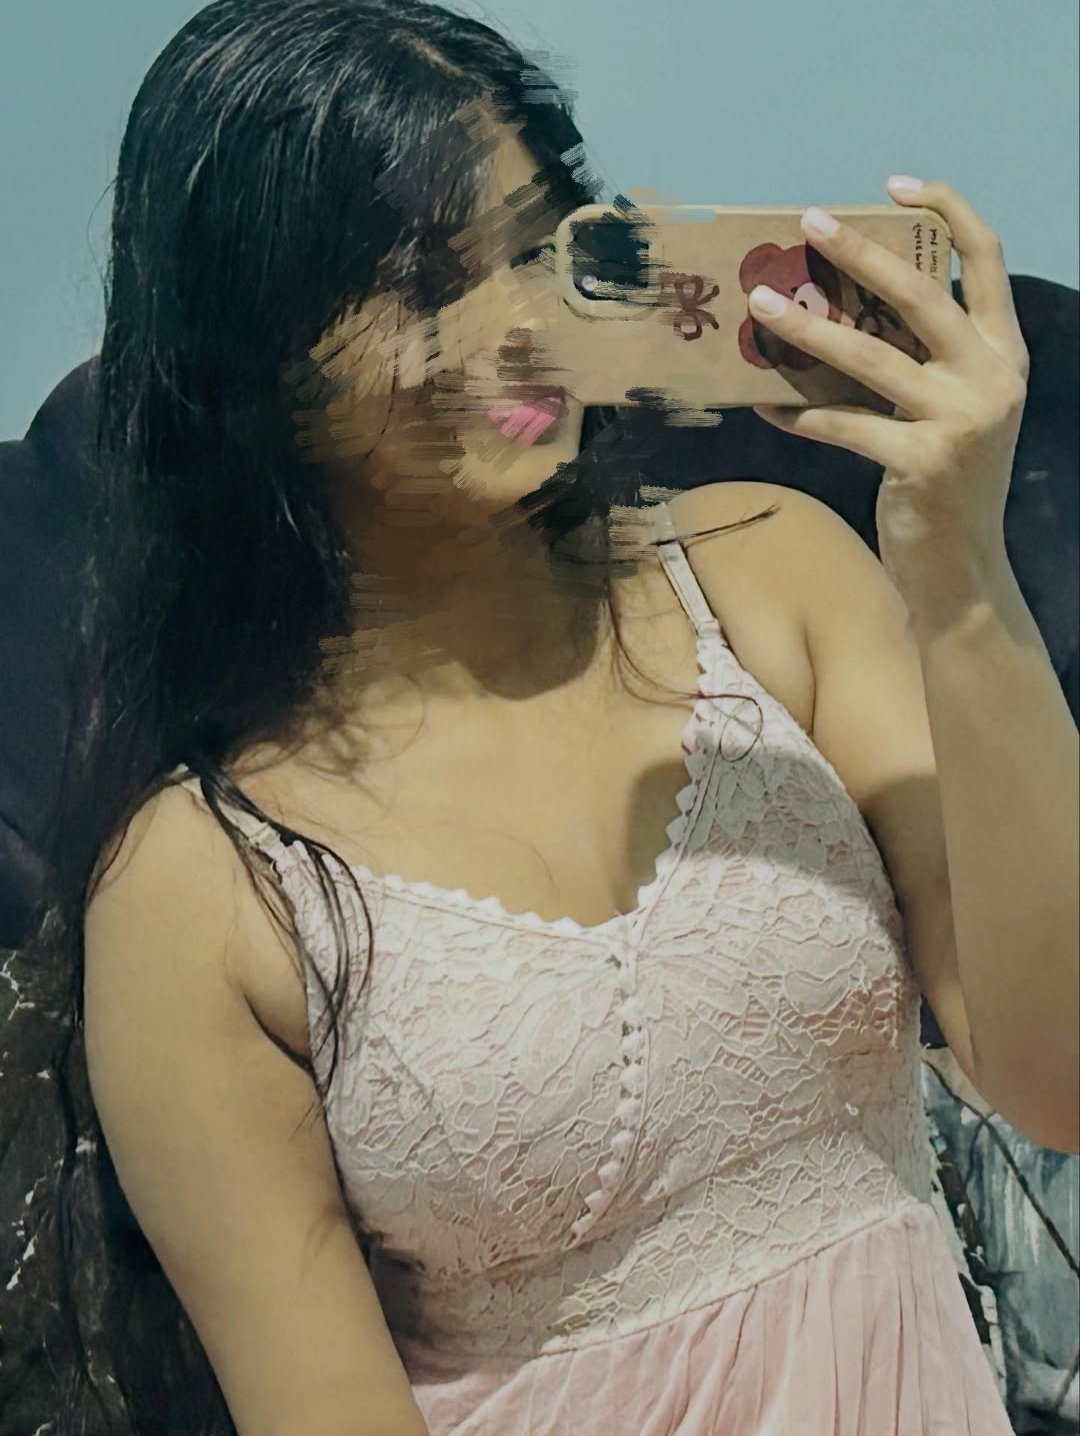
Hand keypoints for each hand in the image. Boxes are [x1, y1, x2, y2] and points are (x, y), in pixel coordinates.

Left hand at [748, 177, 1029, 614]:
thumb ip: (921, 360)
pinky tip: (763, 403)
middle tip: (808, 223)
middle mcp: (992, 377)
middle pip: (922, 293)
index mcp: (1004, 352)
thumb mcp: (953, 409)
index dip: (946, 209)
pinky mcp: (922, 462)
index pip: (986, 258)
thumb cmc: (945, 481)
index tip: (893, 185)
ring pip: (870, 356)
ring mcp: (960, 420)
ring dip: (806, 329)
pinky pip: (844, 425)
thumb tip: (838, 310)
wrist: (962, 566)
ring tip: (759, 306)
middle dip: (861, 252)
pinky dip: (799, 414)